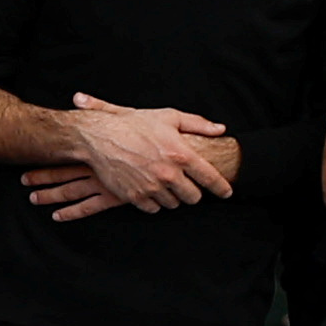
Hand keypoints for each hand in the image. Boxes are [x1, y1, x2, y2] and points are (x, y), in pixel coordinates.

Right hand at [49, 95, 234, 214]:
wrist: (99, 137)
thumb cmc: (134, 125)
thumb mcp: (168, 117)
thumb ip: (198, 124)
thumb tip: (220, 129)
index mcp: (181, 154)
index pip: (210, 178)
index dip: (222, 188)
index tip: (226, 192)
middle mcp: (168, 174)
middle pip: (193, 197)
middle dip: (193, 192)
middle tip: (186, 184)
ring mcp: (151, 187)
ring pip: (174, 204)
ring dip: (173, 197)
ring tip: (165, 184)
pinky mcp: (135, 197)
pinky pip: (154, 209)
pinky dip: (155, 202)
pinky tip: (151, 190)